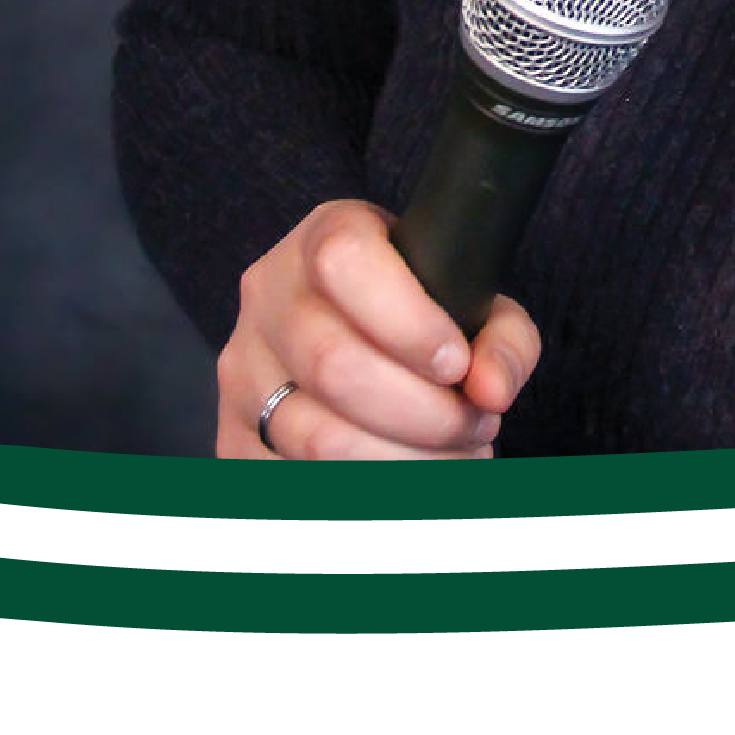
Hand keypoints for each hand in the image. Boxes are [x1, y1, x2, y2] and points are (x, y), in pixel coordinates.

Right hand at [215, 199, 541, 459]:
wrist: (361, 341)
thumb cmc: (425, 318)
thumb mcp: (472, 304)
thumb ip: (501, 338)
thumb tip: (491, 389)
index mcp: (326, 236)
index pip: (345, 261)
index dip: (407, 320)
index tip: (455, 363)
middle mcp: (268, 295)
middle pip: (334, 363)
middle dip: (422, 412)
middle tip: (474, 424)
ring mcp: (243, 368)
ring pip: (316, 436)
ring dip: (402, 463)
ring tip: (452, 459)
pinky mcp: (233, 437)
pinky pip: (295, 482)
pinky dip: (365, 497)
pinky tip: (408, 483)